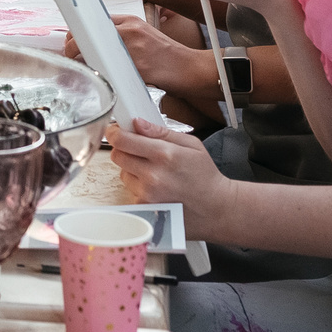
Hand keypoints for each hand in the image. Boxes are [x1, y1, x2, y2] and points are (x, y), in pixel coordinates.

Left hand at [62, 2, 214, 94]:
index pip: (94, 21)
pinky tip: (97, 79)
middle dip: (73, 47)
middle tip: (71, 58)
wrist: (190, 68)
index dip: (78, 33)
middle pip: (88, 35)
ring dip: (82, 62)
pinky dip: (99, 74)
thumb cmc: (168, 55)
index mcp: (131, 21)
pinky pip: (108, 70)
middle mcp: (130, 31)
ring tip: (81, 69)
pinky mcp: (137, 66)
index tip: (70, 41)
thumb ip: (122, 34)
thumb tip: (95, 40)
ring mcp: (133, 48)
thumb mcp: (144, 34)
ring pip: (94, 52)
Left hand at [108, 116, 236, 226]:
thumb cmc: (205, 176)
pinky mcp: (145, 208)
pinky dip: (138, 187)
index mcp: (164, 154)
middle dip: (124, 149)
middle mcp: (153, 175)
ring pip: (123, 173)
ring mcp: (147, 194)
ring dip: (132, 169)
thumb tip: (137, 122)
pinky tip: (156, 187)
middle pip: (117, 155)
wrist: (216, 208)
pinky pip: (130, 191)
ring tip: (154, 172)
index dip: (115, 133)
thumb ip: (161, 132)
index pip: (122, 139)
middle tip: (139, 151)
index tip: (116, 131)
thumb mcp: (192, 145)